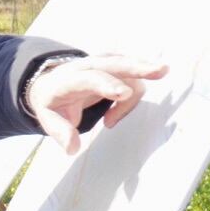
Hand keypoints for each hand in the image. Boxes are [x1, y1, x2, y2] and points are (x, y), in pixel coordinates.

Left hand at [27, 53, 167, 154]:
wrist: (50, 85)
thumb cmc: (53, 104)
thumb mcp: (48, 119)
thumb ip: (60, 132)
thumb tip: (73, 148)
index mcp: (67, 80)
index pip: (88, 78)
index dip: (106, 84)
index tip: (124, 94)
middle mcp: (86, 66)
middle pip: (114, 63)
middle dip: (138, 67)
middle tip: (161, 71)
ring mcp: (102, 63)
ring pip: (128, 70)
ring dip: (131, 96)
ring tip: (109, 122)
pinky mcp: (114, 64)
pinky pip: (132, 75)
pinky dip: (132, 94)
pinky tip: (114, 113)